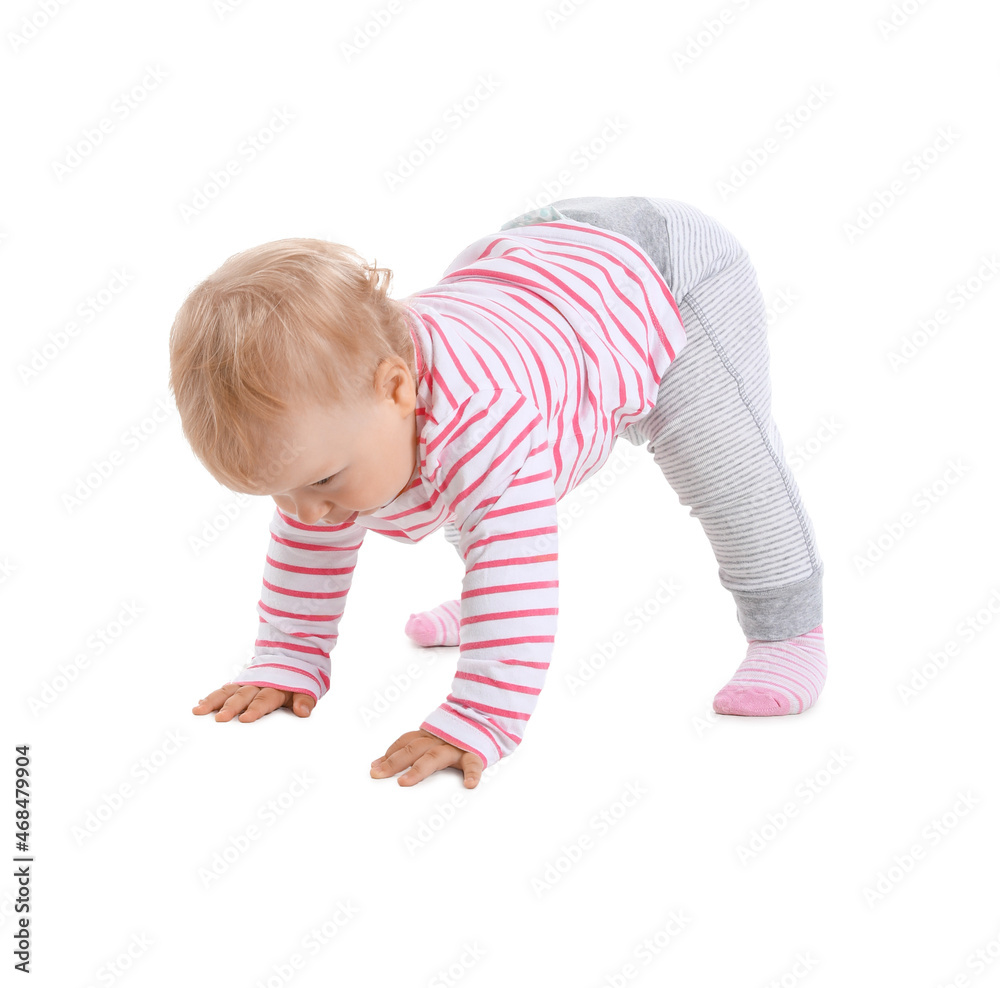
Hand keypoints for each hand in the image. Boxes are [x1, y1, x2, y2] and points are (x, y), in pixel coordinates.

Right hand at [192, 683, 315, 721]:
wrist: (291, 656)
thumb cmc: (297, 680)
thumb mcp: (307, 689)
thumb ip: (304, 700)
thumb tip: (303, 711)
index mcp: (275, 687)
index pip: (264, 699)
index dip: (256, 708)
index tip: (245, 719)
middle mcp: (257, 684)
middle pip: (242, 696)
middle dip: (231, 707)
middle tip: (220, 719)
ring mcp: (245, 683)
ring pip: (227, 691)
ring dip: (213, 701)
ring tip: (199, 710)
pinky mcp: (238, 684)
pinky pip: (223, 690)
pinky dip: (211, 697)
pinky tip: (200, 705)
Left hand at [370, 729, 483, 787]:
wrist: (487, 718)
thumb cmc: (456, 736)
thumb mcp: (435, 738)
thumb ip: (412, 747)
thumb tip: (379, 763)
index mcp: (429, 736)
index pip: (405, 743)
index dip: (389, 754)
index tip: (373, 767)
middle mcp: (439, 739)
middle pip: (413, 750)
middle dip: (394, 762)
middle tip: (377, 774)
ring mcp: (456, 746)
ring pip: (435, 757)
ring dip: (419, 769)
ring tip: (405, 782)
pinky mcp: (474, 753)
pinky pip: (473, 764)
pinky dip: (472, 774)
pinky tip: (470, 785)